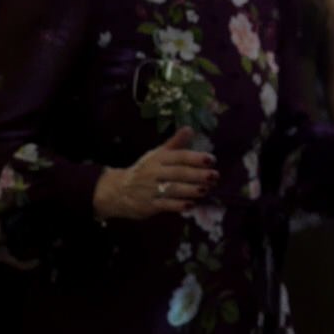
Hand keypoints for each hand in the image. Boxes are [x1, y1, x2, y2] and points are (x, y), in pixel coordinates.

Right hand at [93, 128, 216, 220]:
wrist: (118, 190)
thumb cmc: (145, 170)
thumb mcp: (157, 154)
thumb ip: (175, 144)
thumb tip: (189, 128)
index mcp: (158, 158)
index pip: (178, 156)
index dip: (195, 158)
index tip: (212, 160)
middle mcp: (154, 173)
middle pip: (178, 173)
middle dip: (197, 174)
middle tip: (214, 176)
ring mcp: (150, 190)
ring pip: (173, 189)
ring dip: (191, 190)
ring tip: (206, 189)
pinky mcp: (148, 205)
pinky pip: (165, 205)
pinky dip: (178, 205)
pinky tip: (191, 204)